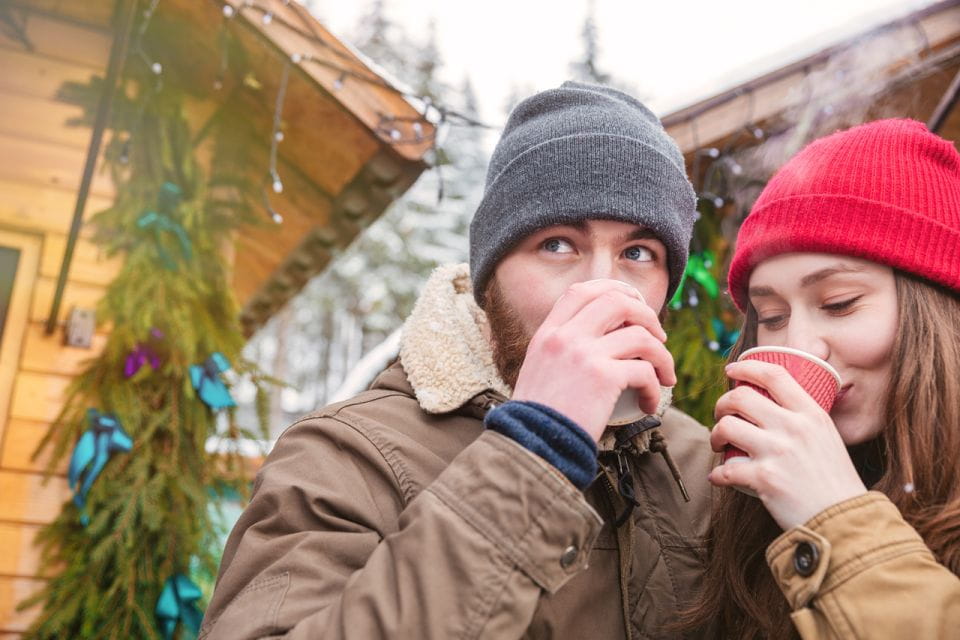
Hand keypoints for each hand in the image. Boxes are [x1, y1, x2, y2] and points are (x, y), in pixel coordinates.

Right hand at [511, 279, 675, 441]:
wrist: (533, 445)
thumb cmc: (539, 417)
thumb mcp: (539, 370)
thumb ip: (561, 350)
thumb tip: (601, 339)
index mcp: (548, 333)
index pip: (582, 291)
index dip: (614, 290)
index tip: (634, 305)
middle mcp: (564, 337)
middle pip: (617, 301)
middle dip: (647, 315)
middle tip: (659, 338)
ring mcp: (583, 354)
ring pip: (640, 336)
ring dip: (662, 355)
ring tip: (665, 375)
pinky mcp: (602, 378)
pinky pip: (644, 371)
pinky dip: (654, 387)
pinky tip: (649, 402)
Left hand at [708, 360, 866, 529]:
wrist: (844, 520)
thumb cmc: (834, 481)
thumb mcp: (828, 438)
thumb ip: (804, 421)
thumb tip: (775, 407)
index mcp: (812, 414)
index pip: (774, 375)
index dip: (748, 367)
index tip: (732, 370)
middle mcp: (794, 427)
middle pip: (740, 397)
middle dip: (722, 404)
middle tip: (721, 416)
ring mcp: (777, 452)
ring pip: (726, 427)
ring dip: (715, 435)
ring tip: (719, 444)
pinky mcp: (764, 478)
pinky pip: (725, 468)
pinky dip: (717, 474)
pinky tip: (719, 477)